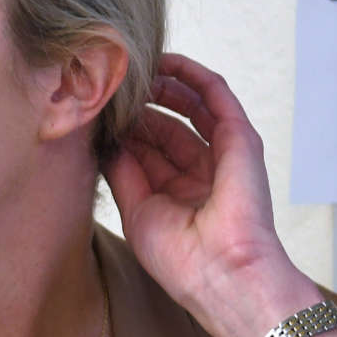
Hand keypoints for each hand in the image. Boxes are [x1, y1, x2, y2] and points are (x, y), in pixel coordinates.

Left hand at [104, 53, 319, 336]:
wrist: (222, 274)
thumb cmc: (182, 260)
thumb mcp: (137, 210)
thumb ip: (122, 170)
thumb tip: (104, 136)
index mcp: (176, 192)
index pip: (146, 148)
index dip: (123, 127)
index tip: (96, 107)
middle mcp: (199, 171)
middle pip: (165, 124)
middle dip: (138, 103)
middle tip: (112, 82)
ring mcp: (221, 153)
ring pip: (191, 105)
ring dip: (164, 83)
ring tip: (135, 66)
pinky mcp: (239, 139)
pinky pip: (216, 96)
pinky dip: (193, 76)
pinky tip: (167, 61)